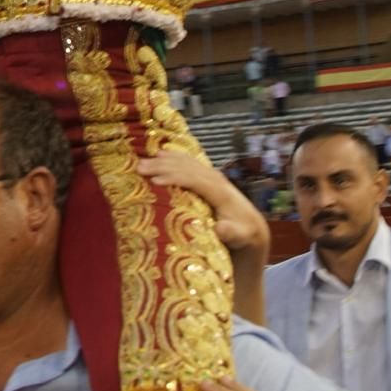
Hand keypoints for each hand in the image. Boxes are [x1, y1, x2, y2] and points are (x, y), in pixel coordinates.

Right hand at [137, 151, 269, 258]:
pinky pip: (188, 162)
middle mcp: (216, 180)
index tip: (155, 180)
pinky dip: (173, 157)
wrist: (251, 225)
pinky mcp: (208, 177)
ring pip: (185, 163)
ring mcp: (212, 176)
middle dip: (162, 166)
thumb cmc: (242, 234)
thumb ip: (232, 233)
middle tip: (139, 168)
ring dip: (163, 161)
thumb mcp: (240, 237)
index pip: (195, 180)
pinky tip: (160, 153)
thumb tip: (221, 228)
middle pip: (186, 168)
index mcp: (220, 193)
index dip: (175, 178)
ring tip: (141, 162)